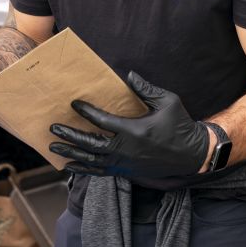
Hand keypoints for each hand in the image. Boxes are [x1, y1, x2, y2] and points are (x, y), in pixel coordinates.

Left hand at [49, 71, 210, 179]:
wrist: (191, 155)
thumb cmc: (180, 125)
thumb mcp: (168, 102)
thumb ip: (146, 89)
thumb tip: (129, 74)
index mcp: (134, 131)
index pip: (102, 121)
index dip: (86, 112)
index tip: (74, 104)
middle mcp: (125, 150)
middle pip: (90, 144)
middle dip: (70, 135)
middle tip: (53, 128)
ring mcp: (124, 164)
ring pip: (91, 160)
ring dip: (71, 153)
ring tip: (54, 147)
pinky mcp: (126, 172)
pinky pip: (99, 172)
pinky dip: (83, 169)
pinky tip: (70, 165)